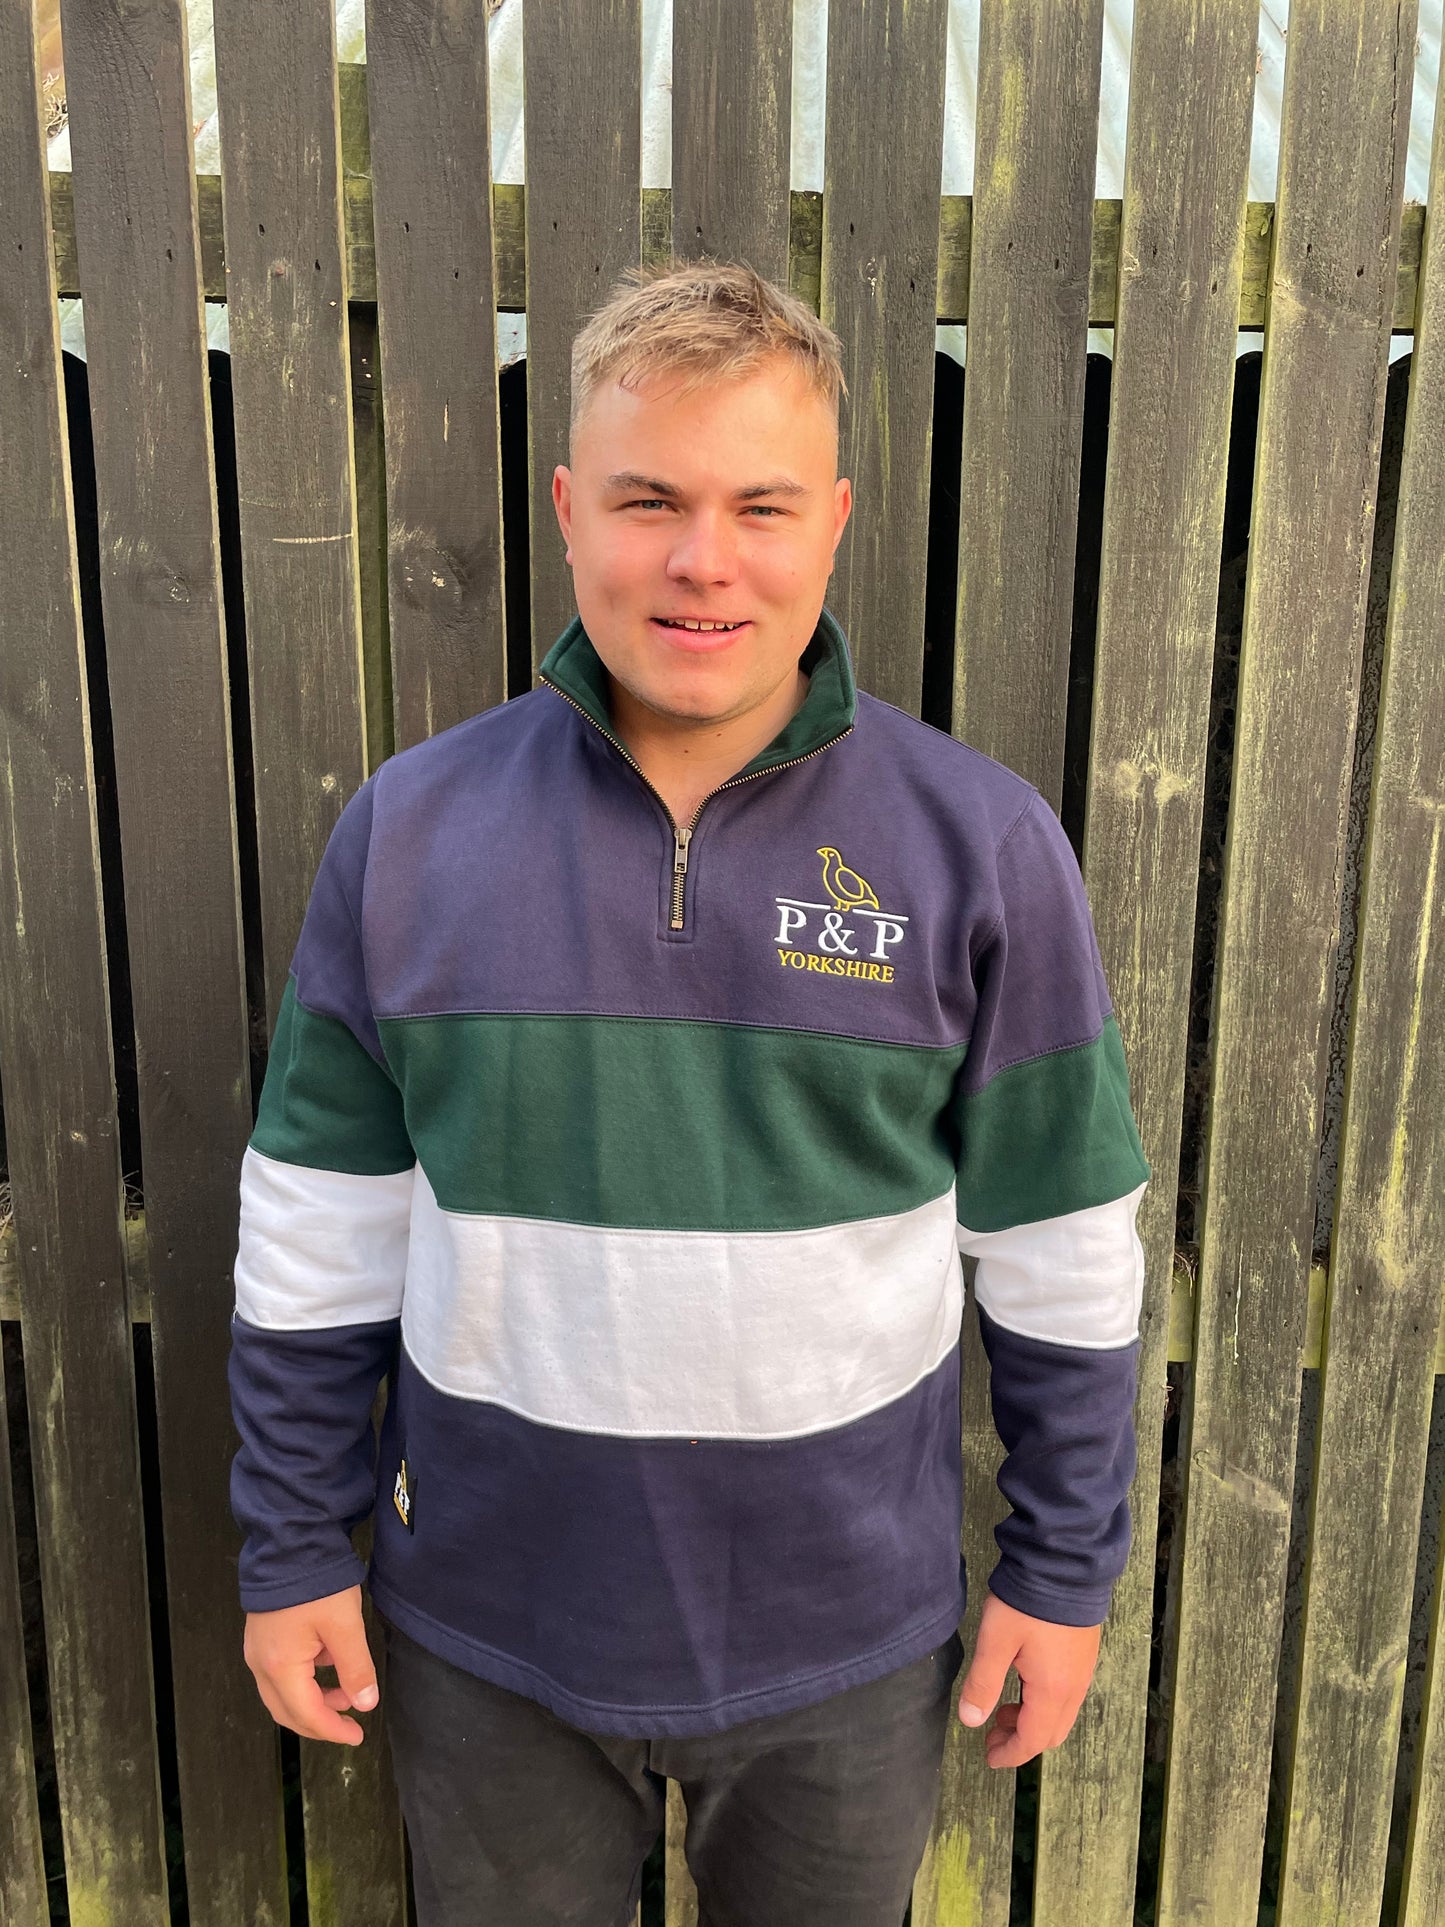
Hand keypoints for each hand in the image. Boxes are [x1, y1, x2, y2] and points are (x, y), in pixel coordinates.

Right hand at [243, 1584, 377, 1745]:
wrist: (290, 1542)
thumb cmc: (318, 1585)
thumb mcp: (345, 1626)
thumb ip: (356, 1669)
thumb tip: (365, 1704)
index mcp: (280, 1667)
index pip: (307, 1715)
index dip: (333, 1731)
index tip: (357, 1735)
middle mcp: (260, 1665)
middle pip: (288, 1711)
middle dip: (320, 1722)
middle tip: (350, 1724)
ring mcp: (256, 1651)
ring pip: (282, 1694)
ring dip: (312, 1701)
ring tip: (346, 1690)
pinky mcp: (261, 1637)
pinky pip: (279, 1674)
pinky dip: (304, 1681)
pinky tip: (328, 1664)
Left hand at [956, 1589, 1101, 1767]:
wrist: (1064, 1564)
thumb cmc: (1027, 1602)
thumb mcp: (995, 1641)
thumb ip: (982, 1683)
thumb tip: (971, 1721)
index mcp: (1052, 1691)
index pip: (1032, 1740)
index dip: (1010, 1754)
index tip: (989, 1757)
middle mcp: (1074, 1687)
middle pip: (1050, 1733)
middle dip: (1020, 1740)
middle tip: (992, 1732)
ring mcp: (1082, 1671)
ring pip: (1060, 1714)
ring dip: (1032, 1720)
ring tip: (1003, 1707)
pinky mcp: (1083, 1654)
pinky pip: (1066, 1695)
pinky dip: (1044, 1703)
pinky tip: (1023, 1682)